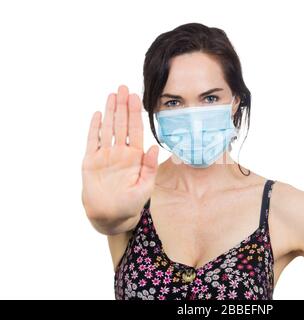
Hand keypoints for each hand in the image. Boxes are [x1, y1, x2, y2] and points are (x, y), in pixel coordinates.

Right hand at [81, 85, 157, 229]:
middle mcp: (120, 152)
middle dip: (123, 106)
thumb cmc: (131, 204)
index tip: (136, 97)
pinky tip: (97, 114)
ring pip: (108, 128)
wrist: (111, 216)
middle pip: (121, 124)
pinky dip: (94, 128)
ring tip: (112, 95)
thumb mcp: (145, 186)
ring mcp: (105, 155)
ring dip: (109, 111)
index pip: (135, 130)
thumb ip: (149, 167)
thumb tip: (155, 147)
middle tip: (124, 87)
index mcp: (135, 157)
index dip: (135, 114)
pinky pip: (92, 141)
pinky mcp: (91, 161)